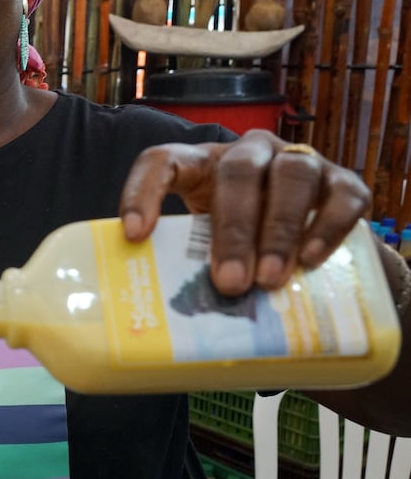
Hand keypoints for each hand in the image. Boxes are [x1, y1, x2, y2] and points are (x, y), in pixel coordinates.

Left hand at [119, 130, 370, 295]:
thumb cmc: (243, 241)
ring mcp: (300, 160)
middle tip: (229, 282)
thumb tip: (166, 326)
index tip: (134, 235)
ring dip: (278, 230)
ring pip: (290, 176)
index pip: (162, 161)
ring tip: (269, 279)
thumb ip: (190, 262)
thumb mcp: (209, 242)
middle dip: (232, 229)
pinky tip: (311, 260)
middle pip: (237, 172)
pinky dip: (327, 227)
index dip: (143, 193)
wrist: (311, 236)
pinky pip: (342, 195)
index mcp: (202, 164)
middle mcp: (250, 152)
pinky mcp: (344, 181)